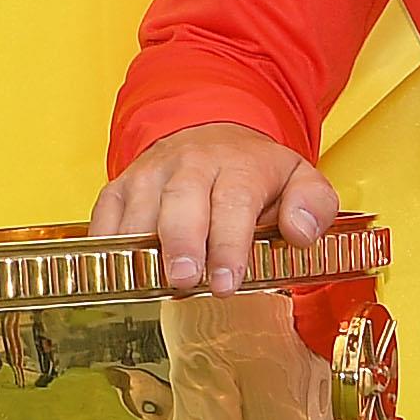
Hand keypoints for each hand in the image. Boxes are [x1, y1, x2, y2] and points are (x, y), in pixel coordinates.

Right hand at [88, 121, 335, 295]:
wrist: (212, 134)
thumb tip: (301, 232)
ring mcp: (151, 173)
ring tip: (152, 285)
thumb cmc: (255, 173)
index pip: (233, 202)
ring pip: (139, 209)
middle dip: (181, 242)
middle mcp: (191, 163)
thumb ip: (314, 206)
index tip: (226, 282)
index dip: (228, 244)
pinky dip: (107, 244)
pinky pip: (105, 214)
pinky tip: (119, 272)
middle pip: (182, 199)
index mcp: (239, 164)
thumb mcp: (300, 180)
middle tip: (183, 280)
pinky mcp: (121, 186)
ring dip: (141, 250)